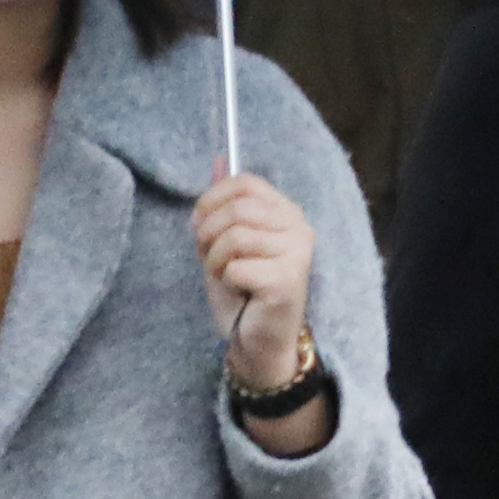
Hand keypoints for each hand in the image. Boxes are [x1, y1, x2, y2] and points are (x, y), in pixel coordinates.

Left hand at [192, 166, 314, 390]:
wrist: (256, 339)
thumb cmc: (243, 290)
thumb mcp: (227, 240)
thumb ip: (226, 202)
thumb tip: (219, 158)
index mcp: (286, 212)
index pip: (245, 183)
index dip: (212, 200)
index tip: (199, 224)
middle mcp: (299, 228)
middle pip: (238, 209)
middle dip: (208, 233)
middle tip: (206, 256)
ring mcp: (298, 254)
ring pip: (235, 237)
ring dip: (215, 259)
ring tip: (222, 274)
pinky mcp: (289, 281)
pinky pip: (237, 266)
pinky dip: (225, 280)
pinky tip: (238, 291)